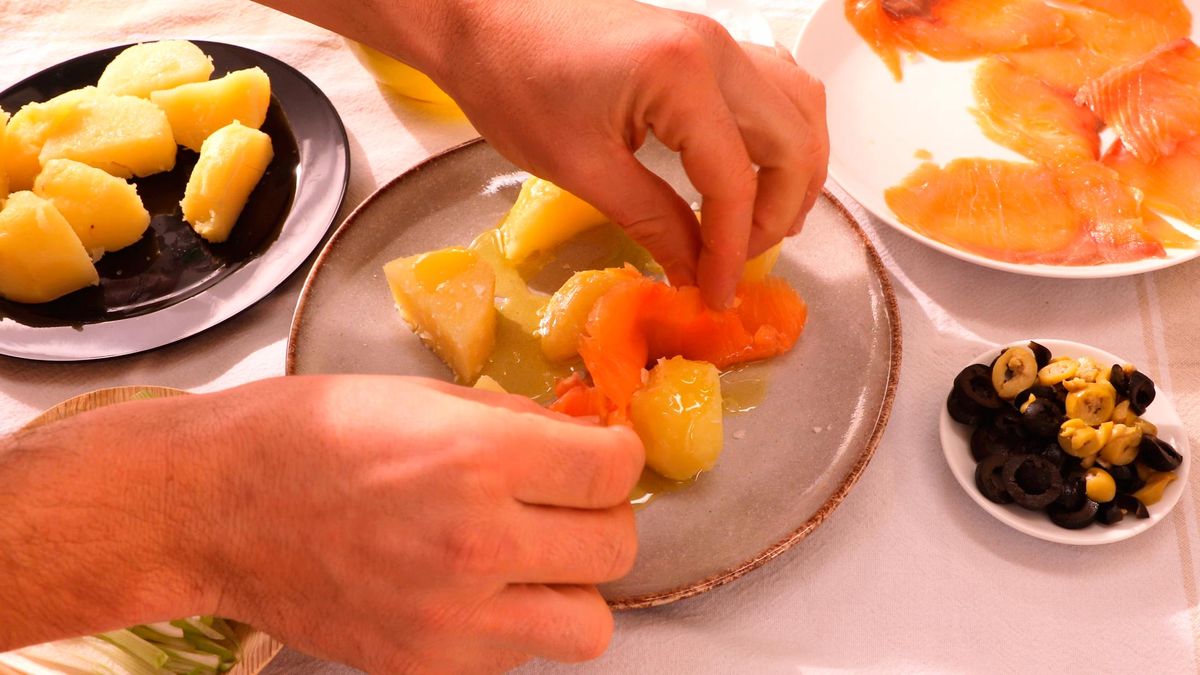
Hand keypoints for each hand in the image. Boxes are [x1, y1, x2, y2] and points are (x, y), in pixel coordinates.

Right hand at [0, 376, 643, 673]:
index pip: (616, 470)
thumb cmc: (306, 434)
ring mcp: (454, 617)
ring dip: (574, 587)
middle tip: (565, 502)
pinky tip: (477, 590)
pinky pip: (521, 656)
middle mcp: (479, 542)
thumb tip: (578, 438)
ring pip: (590, 625)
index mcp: (482, 458)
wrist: (212, 506)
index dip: (618, 456)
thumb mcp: (421, 396)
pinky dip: (516, 625)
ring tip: (533, 560)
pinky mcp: (427, 665)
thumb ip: (514, 422)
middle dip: (601, 517)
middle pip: (617, 547)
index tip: (600, 456)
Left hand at [429, 0, 828, 306]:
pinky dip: (779, 134)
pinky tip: (756, 169)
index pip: (735, 181)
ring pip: (798, 109)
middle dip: (776, 215)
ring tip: (762, 225)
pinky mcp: (704, 42)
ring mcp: (717, 39)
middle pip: (791, 144)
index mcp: (684, 76)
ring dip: (793, 172)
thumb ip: (653, 221)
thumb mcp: (581, 168)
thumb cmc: (513, 85)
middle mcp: (718, 49)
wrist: (482, 20)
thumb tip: (698, 272)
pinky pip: (774, 86)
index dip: (733, 249)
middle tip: (737, 263)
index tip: (717, 296)